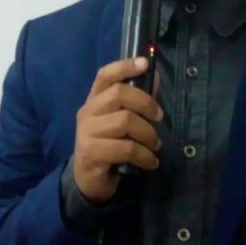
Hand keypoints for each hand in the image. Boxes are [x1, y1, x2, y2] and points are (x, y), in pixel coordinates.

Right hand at [72, 57, 162, 203]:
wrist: (88, 181)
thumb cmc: (109, 146)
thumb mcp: (121, 122)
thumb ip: (137, 101)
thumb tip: (155, 76)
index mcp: (94, 100)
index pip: (105, 75)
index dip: (124, 66)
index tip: (144, 63)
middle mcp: (87, 112)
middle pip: (119, 94)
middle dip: (146, 104)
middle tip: (159, 117)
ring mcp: (86, 132)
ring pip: (125, 121)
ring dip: (148, 134)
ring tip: (155, 145)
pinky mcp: (91, 152)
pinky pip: (126, 148)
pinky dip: (145, 156)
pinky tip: (151, 162)